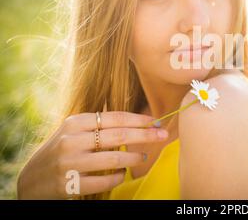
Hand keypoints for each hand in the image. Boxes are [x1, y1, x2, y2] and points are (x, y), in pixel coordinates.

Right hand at [17, 111, 167, 198]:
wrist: (32, 179)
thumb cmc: (62, 150)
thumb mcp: (74, 132)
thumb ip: (98, 126)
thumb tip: (138, 122)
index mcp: (75, 122)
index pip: (115, 117)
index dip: (139, 119)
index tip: (156, 121)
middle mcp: (71, 140)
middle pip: (118, 135)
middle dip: (145, 135)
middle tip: (163, 135)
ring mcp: (69, 163)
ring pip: (113, 158)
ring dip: (133, 157)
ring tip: (142, 156)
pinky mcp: (69, 184)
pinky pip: (104, 180)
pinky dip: (117, 176)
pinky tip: (122, 174)